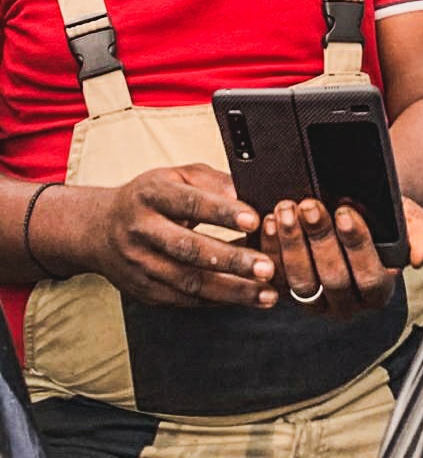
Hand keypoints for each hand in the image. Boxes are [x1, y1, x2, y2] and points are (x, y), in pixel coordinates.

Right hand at [81, 164, 277, 307]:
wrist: (100, 229)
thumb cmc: (150, 197)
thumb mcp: (176, 176)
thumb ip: (212, 181)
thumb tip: (247, 192)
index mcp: (152, 195)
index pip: (191, 203)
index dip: (223, 212)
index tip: (254, 220)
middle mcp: (143, 230)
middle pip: (189, 248)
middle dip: (232, 260)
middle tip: (268, 266)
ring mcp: (141, 265)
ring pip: (189, 282)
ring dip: (232, 290)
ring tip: (265, 292)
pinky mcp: (145, 291)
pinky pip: (185, 299)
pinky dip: (217, 300)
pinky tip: (244, 298)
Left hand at [260, 195, 422, 318]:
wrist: (360, 210)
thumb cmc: (387, 218)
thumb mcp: (411, 221)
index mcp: (379, 291)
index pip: (370, 276)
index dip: (357, 246)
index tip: (345, 213)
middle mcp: (346, 303)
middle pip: (332, 279)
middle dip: (320, 239)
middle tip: (310, 206)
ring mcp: (314, 300)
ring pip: (300, 281)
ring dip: (291, 244)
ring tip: (286, 210)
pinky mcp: (286, 290)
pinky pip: (275, 275)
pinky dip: (270, 248)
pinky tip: (268, 221)